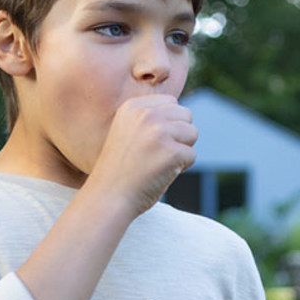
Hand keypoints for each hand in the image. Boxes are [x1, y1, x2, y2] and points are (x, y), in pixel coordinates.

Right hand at [89, 94, 197, 216]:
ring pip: (192, 133)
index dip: (168, 124)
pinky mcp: (172, 152)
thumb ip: (151, 118)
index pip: (171, 102)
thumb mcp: (128, 131)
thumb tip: (184, 114)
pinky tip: (161, 174)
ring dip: (182, 150)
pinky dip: (182, 168)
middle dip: (179, 135)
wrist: (108, 196)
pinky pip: (191, 155)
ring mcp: (160, 132)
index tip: (151, 142)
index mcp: (133, 107)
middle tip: (157, 154)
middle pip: (185, 115)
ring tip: (159, 163)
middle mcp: (146, 115)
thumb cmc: (120, 168)